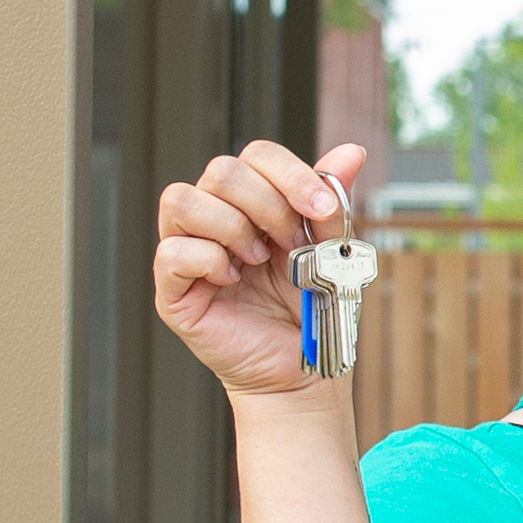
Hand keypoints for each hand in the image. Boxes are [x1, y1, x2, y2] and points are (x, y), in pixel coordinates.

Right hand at [154, 139, 368, 402]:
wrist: (304, 370)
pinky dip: (209, 262)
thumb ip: (331, 201)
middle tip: (290, 245)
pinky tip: (233, 282)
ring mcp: (188, 251)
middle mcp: (215, 217)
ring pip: (181, 200)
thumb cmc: (312, 309)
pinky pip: (171, 252)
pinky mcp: (172, 290)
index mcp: (252, 201)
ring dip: (232, 228)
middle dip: (268, 205)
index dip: (290, 174)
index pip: (256, 154)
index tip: (322, 210)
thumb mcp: (329, 249)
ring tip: (257, 261)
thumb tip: (351, 152)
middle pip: (221, 170)